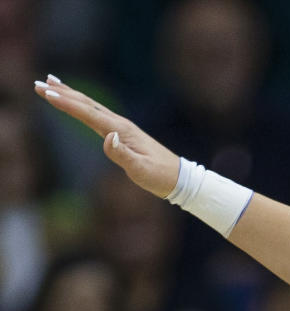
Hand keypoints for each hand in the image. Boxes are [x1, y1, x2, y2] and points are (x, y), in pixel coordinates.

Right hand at [34, 76, 178, 197]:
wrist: (179, 178)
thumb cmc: (160, 176)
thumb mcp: (141, 170)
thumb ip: (122, 154)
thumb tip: (106, 136)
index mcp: (120, 130)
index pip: (88, 114)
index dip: (66, 104)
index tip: (47, 94)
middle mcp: (119, 124)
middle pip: (86, 104)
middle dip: (62, 93)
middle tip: (38, 83)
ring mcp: (121, 127)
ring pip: (91, 106)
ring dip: (70, 95)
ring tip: (51, 83)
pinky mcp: (123, 133)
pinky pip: (97, 115)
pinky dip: (83, 106)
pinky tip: (78, 104)